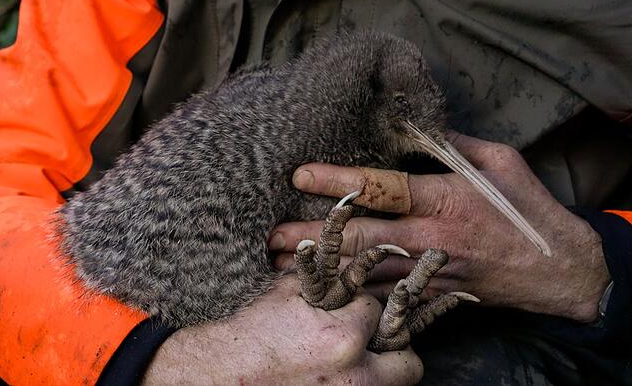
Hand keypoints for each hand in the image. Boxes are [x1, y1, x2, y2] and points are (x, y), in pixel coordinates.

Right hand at [142, 275, 422, 384]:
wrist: (223, 373)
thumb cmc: (253, 330)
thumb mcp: (289, 292)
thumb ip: (324, 272)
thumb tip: (350, 258)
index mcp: (342, 337)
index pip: (377, 312)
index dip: (364, 308)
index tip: (350, 311)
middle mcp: (353, 375)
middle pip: (407, 363)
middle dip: (395, 349)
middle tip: (377, 342)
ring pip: (394, 385)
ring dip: (383, 371)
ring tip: (361, 361)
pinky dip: (362, 383)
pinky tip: (341, 374)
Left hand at [270, 131, 610, 322]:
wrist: (560, 270)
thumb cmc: (530, 209)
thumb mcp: (501, 162)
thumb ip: (455, 145)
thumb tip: (417, 127)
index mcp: (447, 197)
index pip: (382, 187)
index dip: (338, 181)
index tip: (300, 176)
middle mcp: (434, 235)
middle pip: (361, 236)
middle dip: (314, 237)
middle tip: (272, 236)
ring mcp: (432, 269)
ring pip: (367, 270)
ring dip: (324, 268)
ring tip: (282, 268)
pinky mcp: (435, 291)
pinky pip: (388, 293)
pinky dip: (354, 292)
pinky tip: (326, 291)